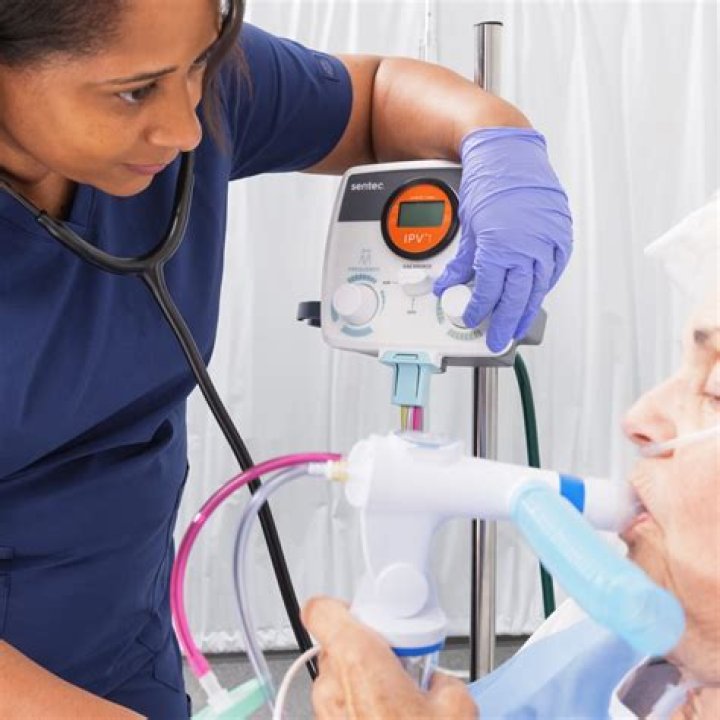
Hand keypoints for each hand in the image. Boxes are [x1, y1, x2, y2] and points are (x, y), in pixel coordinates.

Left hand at [302, 596, 476, 718]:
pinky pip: (339, 711)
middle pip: (337, 645)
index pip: (321, 610)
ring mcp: (324, 718)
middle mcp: (332, 687)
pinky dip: (360, 710)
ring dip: (363, 683)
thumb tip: (438, 683)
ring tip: (400, 701)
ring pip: (337, 680)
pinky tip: (390, 719)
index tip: (364, 610)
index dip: (341, 605)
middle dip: (367, 649)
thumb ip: (442, 681)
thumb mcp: (457, 709)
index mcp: (359, 660)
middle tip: (398, 662)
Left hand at [434, 127, 572, 351]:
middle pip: (517, 298)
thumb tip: (450, 284)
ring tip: (517, 327)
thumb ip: (463, 261)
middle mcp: (528, 246)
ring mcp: (548, 241)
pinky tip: (534, 298)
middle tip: (498, 340)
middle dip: (506, 323)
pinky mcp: (559, 234)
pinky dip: (542, 287)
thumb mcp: (468, 226)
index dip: (479, 310)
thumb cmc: (489, 182)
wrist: (509, 153)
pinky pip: (553, 271)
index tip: (471, 319)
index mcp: (501, 246)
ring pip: (538, 289)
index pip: (489, 292)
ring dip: (526, 311)